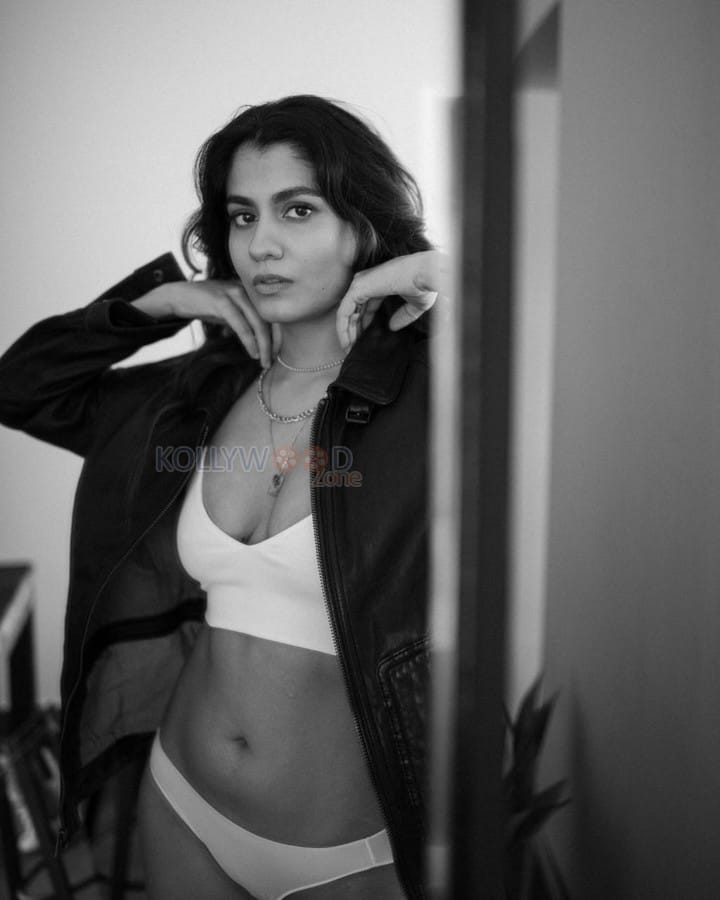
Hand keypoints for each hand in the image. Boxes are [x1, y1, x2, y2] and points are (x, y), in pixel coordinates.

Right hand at [133, 279, 274, 368]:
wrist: (178, 296)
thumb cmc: (205, 305)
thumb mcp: (229, 313)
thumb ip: (244, 321)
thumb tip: (258, 340)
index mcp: (249, 291)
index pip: (269, 314)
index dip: (276, 335)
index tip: (276, 353)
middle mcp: (245, 289)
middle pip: (267, 319)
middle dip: (272, 343)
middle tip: (271, 361)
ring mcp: (234, 293)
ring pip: (257, 323)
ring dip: (263, 345)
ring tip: (263, 361)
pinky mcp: (222, 301)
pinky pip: (241, 324)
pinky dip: (249, 340)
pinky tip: (253, 353)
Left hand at [336, 251, 448, 349]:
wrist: (426, 274)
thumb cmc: (423, 285)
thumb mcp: (414, 305)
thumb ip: (403, 315)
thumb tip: (392, 327)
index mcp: (378, 283)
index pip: (365, 306)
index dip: (364, 325)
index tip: (364, 342)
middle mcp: (366, 281)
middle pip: (353, 311)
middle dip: (352, 331)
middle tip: (353, 350)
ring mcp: (360, 284)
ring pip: (346, 313)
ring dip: (346, 333)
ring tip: (349, 351)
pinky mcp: (357, 289)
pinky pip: (343, 313)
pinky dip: (343, 329)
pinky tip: (347, 343)